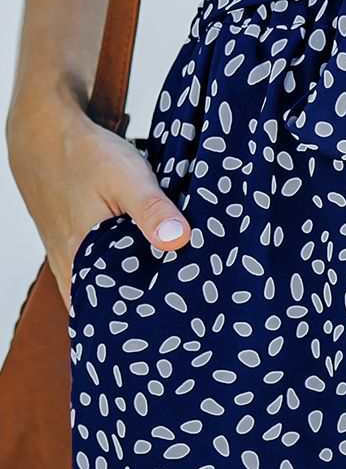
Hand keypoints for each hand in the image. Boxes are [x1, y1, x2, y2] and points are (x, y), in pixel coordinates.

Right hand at [7, 96, 190, 311]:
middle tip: (179, 328)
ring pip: (100, 299)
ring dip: (128, 302)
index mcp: (84, 259)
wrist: (43, 135)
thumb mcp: (127, 176)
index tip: (177, 333)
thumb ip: (152, 210)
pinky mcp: (69, 254)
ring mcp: (68, 263)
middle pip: (109, 312)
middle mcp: (72, 269)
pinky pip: (94, 283)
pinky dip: (116, 285)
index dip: (144, 326)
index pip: (114, 315)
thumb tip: (180, 240)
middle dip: (141, 320)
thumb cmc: (85, 154)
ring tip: (165, 312)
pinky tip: (141, 282)